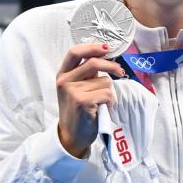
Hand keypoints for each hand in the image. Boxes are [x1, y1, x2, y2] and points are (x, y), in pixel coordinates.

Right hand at [56, 43, 124, 158]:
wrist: (72, 135)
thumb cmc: (78, 111)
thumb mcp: (76, 89)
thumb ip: (86, 74)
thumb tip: (106, 58)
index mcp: (63, 75)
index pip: (74, 52)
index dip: (92, 47)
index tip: (106, 48)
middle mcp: (65, 81)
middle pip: (94, 63)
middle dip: (112, 66)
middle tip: (120, 72)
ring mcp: (72, 91)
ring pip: (105, 81)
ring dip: (109, 92)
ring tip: (101, 102)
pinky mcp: (83, 101)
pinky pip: (107, 94)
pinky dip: (110, 101)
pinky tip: (103, 108)